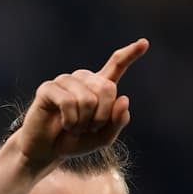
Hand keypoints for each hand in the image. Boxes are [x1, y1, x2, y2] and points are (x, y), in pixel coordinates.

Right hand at [12, 39, 148, 170]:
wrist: (47, 150)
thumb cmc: (74, 141)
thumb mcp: (103, 137)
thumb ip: (118, 121)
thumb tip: (124, 99)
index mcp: (98, 87)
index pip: (116, 65)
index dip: (130, 54)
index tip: (144, 43)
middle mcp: (83, 79)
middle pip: (107, 89)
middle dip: (102, 116)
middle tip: (89, 128)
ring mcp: (65, 81)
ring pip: (87, 99)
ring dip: (83, 123)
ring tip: (74, 127)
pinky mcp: (48, 88)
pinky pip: (68, 102)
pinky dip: (70, 121)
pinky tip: (64, 124)